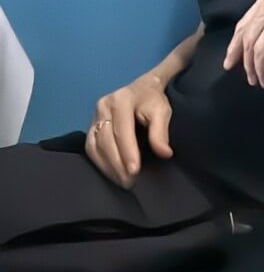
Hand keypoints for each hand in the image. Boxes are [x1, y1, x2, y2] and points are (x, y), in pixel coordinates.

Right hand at [85, 71, 172, 188]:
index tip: (134, 172)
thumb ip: (161, 131)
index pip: (122, 130)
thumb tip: (164, 153)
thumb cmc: (152, 100)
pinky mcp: (90, 127)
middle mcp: (103, 106)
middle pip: (106, 140)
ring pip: (94, 146)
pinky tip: (112, 174)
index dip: (127, 152)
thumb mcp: (162, 111)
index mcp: (121, 99)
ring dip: (107, 167)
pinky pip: (90, 148)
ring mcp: (94, 116)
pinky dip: (100, 164)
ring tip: (122, 181)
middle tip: (129, 182)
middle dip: (117, 164)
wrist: (142, 89)